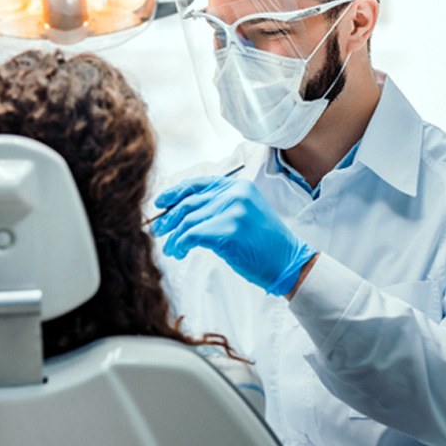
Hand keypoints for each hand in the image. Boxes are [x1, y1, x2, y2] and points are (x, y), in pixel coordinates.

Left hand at [152, 176, 316, 295]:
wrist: (287, 261)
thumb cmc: (265, 243)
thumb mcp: (246, 213)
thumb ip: (221, 206)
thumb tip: (184, 211)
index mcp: (239, 186)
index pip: (199, 184)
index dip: (175, 192)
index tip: (160, 202)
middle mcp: (235, 193)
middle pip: (189, 202)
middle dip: (169, 217)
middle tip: (158, 230)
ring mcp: (232, 211)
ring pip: (188, 220)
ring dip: (175, 237)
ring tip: (172, 249)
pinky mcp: (228, 230)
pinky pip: (192, 235)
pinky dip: (181, 244)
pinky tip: (180, 252)